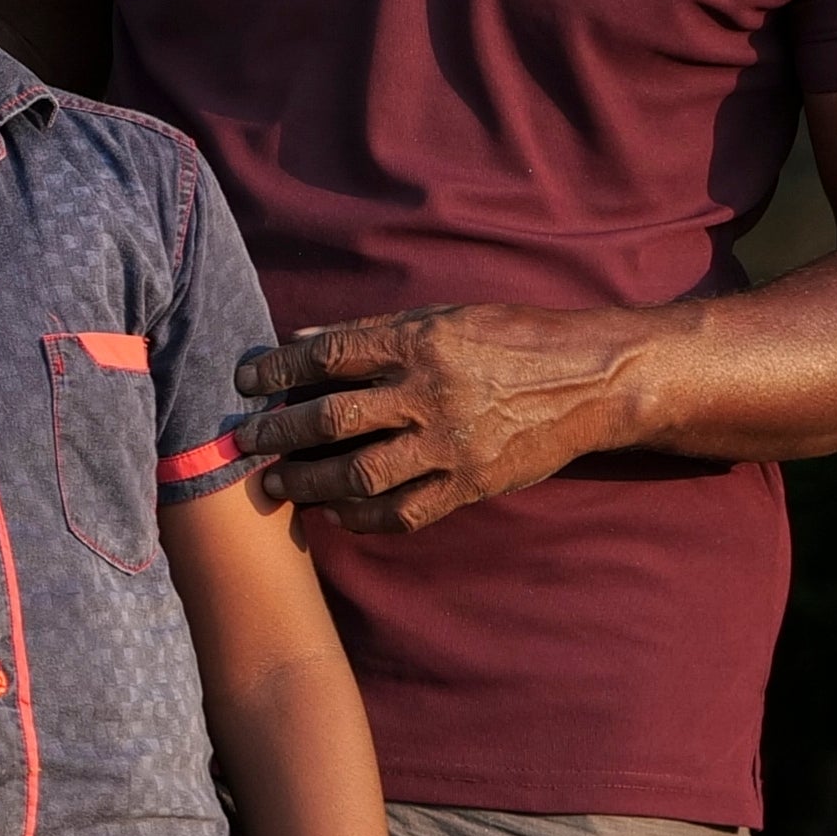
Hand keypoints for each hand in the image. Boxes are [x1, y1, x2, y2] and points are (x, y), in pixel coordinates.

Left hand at [235, 304, 655, 535]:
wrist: (591, 380)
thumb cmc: (513, 339)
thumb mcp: (444, 318)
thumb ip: (372, 333)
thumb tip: (301, 343)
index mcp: (421, 343)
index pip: (330, 356)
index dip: (278, 370)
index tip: (245, 381)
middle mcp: (431, 394)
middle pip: (334, 418)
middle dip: (280, 432)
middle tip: (247, 441)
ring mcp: (452, 444)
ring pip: (361, 473)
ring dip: (310, 482)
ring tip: (278, 483)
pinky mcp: (471, 484)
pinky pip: (404, 512)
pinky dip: (363, 517)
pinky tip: (336, 512)